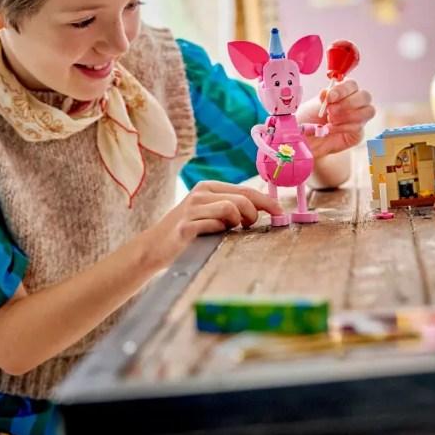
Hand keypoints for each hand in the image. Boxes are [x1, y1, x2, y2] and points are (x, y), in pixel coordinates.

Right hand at [144, 181, 282, 270]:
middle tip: (250, 226)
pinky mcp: (186, 226)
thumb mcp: (209, 212)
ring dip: (237, 222)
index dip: (266, 201)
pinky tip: (214, 236)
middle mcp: (200, 193)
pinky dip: (220, 232)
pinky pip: (214, 225)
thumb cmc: (189, 230)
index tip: (280, 212)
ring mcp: (192, 209)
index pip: (246, 190)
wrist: (154, 246)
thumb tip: (264, 208)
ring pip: (230, 208)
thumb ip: (232, 207)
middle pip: (242, 198)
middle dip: (255, 213)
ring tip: (230, 230)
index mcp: (208, 187)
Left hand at [298, 79, 374, 158]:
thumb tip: (327, 92)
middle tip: (330, 110)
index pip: (352, 85)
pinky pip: (359, 128)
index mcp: (344, 91)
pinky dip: (343, 128)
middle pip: (365, 96)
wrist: (306, 138)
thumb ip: (323, 97)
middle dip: (347, 103)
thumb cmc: (310, 118)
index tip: (329, 97)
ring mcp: (359, 117)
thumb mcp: (314, 105)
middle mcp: (355, 102)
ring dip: (347, 116)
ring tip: (330, 120)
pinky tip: (331, 129)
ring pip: (368, 111)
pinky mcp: (358, 133)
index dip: (342, 90)